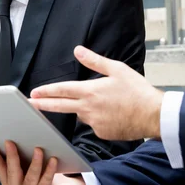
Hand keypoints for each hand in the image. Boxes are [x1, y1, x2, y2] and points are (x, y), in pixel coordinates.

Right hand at [0, 141, 84, 184]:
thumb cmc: (48, 178)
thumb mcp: (32, 168)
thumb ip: (22, 160)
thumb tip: (13, 141)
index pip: (0, 170)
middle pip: (12, 175)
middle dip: (11, 157)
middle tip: (10, 142)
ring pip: (29, 180)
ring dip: (34, 164)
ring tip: (38, 149)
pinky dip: (48, 172)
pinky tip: (53, 160)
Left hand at [30, 45, 163, 139]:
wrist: (153, 115)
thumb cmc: (137, 91)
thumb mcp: (117, 69)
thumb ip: (94, 61)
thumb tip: (78, 51)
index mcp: (90, 91)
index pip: (62, 90)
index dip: (46, 91)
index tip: (33, 93)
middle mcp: (88, 109)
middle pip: (61, 106)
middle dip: (44, 105)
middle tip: (31, 104)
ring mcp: (94, 123)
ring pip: (83, 114)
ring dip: (86, 108)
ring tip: (109, 102)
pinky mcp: (102, 133)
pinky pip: (95, 124)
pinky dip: (100, 118)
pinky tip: (115, 113)